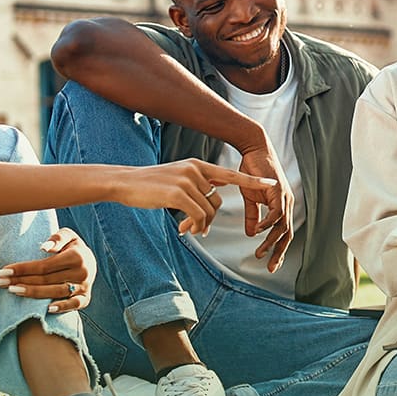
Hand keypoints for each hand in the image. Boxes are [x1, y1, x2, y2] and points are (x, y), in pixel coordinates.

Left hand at [0, 228, 97, 313]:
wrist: (92, 262)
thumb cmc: (73, 247)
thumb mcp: (68, 236)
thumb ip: (57, 238)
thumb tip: (43, 248)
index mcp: (76, 256)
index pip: (43, 265)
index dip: (22, 268)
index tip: (3, 270)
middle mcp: (81, 272)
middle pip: (45, 279)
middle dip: (20, 280)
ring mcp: (84, 287)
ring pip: (55, 292)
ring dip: (32, 293)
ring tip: (12, 290)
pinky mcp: (86, 298)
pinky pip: (74, 305)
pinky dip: (63, 307)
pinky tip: (47, 309)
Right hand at [120, 159, 275, 235]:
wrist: (125, 182)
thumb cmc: (150, 185)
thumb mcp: (177, 179)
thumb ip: (197, 186)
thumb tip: (213, 199)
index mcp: (197, 165)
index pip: (230, 174)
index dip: (251, 180)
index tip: (271, 183)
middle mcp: (195, 170)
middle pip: (217, 200)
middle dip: (209, 219)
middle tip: (197, 230)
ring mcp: (187, 180)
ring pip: (208, 210)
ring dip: (200, 225)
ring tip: (187, 230)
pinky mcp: (178, 193)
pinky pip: (198, 215)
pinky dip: (194, 226)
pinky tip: (184, 230)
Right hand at [236, 146, 294, 271]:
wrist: (253, 150)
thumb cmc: (251, 172)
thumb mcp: (250, 198)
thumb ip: (252, 216)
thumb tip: (252, 234)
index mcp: (281, 207)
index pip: (283, 233)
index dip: (278, 249)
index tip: (270, 264)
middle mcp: (286, 204)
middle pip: (287, 234)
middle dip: (279, 252)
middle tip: (270, 267)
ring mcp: (284, 197)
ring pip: (283, 226)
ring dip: (271, 241)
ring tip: (260, 252)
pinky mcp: (278, 190)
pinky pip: (276, 212)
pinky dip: (268, 224)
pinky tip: (259, 232)